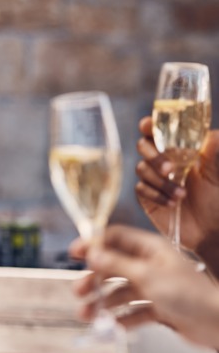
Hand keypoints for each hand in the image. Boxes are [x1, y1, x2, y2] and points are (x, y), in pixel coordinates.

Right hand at [72, 225, 218, 347]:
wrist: (217, 323)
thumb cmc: (189, 294)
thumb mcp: (146, 275)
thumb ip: (116, 264)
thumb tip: (93, 254)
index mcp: (150, 249)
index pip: (115, 238)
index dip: (93, 244)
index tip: (74, 253)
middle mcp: (151, 265)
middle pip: (113, 267)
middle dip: (94, 280)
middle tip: (79, 291)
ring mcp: (155, 287)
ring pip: (121, 292)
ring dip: (103, 302)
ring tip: (88, 315)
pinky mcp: (159, 308)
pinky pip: (133, 311)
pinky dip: (122, 318)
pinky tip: (113, 325)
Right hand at [135, 116, 218, 252]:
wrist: (213, 228)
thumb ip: (214, 147)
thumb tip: (207, 134)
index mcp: (181, 147)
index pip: (159, 129)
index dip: (150, 125)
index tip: (148, 126)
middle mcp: (164, 159)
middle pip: (143, 145)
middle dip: (154, 156)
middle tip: (169, 169)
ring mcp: (154, 178)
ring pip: (141, 168)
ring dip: (161, 182)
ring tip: (182, 195)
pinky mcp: (147, 196)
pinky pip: (141, 189)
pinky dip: (157, 195)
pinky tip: (173, 203)